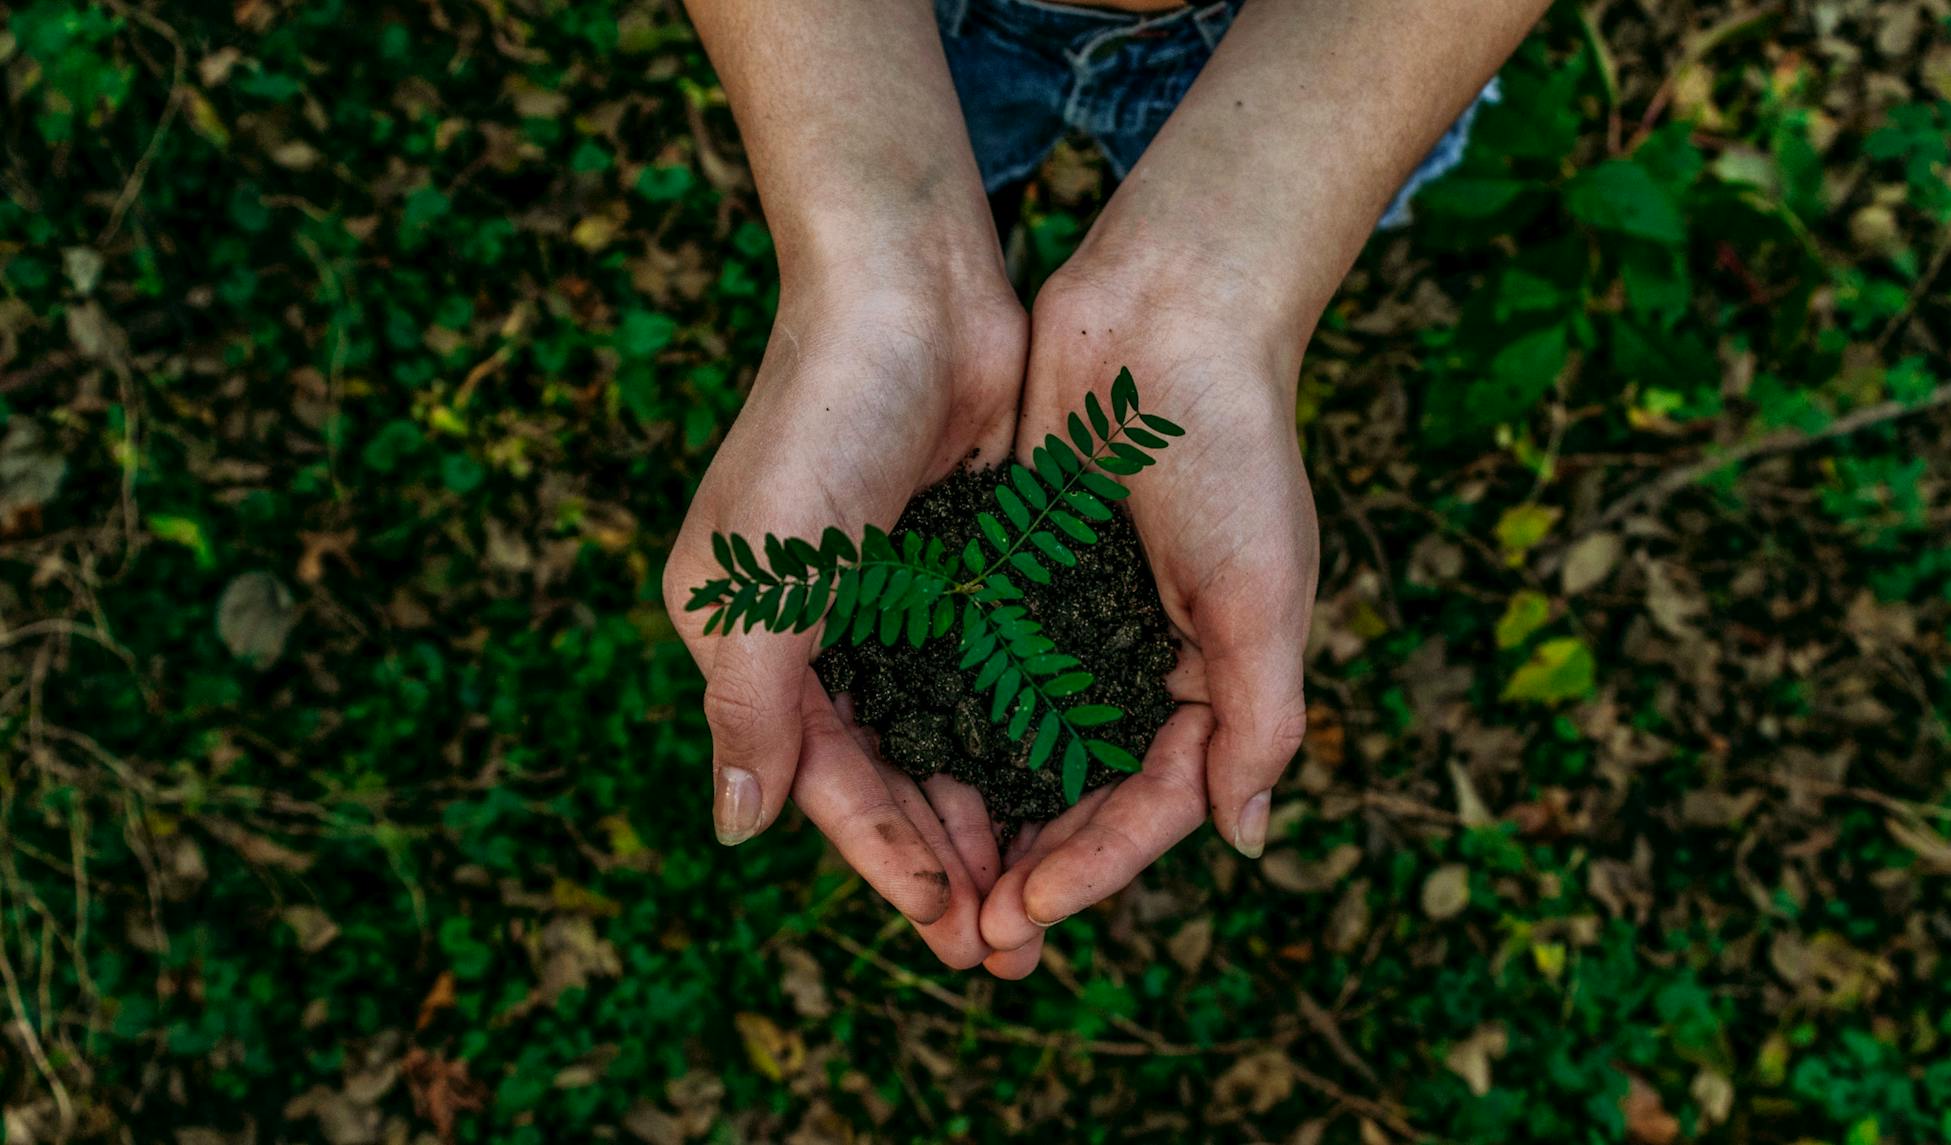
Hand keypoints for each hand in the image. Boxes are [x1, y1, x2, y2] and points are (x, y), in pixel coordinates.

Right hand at [663, 253, 1024, 968]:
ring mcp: (895, 601)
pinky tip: (1067, 788)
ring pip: (946, 738)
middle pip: (889, 776)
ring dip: (990, 813)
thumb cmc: (822, 422)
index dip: (887, 861)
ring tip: (1044, 891)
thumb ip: (751, 706)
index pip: (825, 781)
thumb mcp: (765, 576)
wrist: (910, 287)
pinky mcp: (963, 567)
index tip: (952, 933)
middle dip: (945, 861)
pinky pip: (992, 676)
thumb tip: (736, 831)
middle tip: (1011, 945)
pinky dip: (1022, 735)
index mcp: (752, 641)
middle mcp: (820, 632)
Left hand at [978, 264, 1316, 973]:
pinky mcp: (1015, 573)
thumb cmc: (1231, 449)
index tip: (1026, 913)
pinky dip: (948, 723)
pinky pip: (977, 669)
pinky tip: (900, 770)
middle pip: (1080, 794)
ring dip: (981, 816)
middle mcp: (1138, 662)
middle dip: (1031, 867)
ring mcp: (1073, 621)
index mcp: (1210, 678)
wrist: (1167, 313)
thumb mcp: (1262, 593)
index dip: (1093, 868)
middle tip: (970, 937)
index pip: (1151, 804)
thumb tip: (1244, 840)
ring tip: (931, 883)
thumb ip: (1259, 719)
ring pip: (1020, 746)